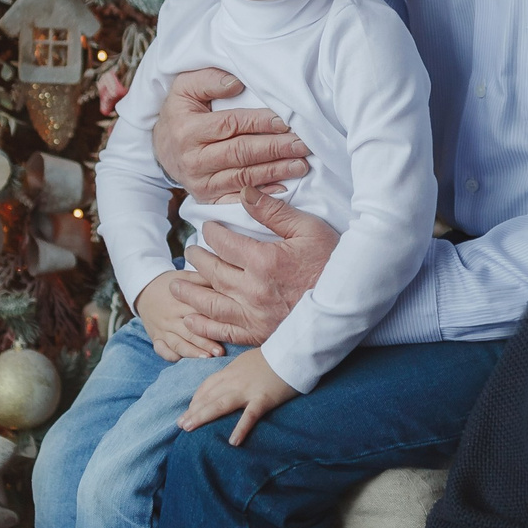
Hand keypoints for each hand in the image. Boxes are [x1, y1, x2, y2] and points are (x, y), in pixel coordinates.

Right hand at [133, 271, 222, 362]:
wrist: (144, 290)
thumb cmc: (170, 284)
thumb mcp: (184, 276)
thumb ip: (202, 280)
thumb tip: (225, 279)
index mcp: (180, 302)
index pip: (197, 313)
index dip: (212, 321)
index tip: (226, 329)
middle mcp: (171, 317)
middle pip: (189, 332)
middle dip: (205, 343)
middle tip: (220, 352)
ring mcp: (163, 329)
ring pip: (177, 343)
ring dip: (192, 352)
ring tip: (206, 358)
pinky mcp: (156, 338)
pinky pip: (162, 350)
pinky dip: (171, 356)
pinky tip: (182, 361)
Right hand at [153, 68, 312, 203]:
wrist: (162, 148)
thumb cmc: (180, 113)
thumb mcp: (185, 88)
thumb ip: (209, 80)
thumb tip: (237, 84)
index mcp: (188, 130)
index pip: (230, 125)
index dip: (259, 122)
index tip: (284, 121)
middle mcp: (193, 159)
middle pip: (241, 153)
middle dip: (275, 149)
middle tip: (302, 144)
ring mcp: (200, 182)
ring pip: (244, 177)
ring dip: (275, 171)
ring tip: (300, 164)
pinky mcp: (207, 198)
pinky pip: (238, 198)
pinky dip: (263, 195)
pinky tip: (284, 188)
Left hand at [170, 190, 338, 347]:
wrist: (351, 305)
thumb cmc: (333, 262)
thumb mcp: (309, 229)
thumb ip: (273, 212)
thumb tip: (244, 193)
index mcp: (263, 260)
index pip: (224, 243)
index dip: (212, 232)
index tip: (208, 228)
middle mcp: (252, 290)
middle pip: (212, 272)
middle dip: (197, 258)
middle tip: (189, 251)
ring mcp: (254, 315)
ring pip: (211, 303)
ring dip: (190, 292)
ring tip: (176, 283)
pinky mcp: (259, 334)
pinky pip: (224, 331)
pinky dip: (204, 326)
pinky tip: (191, 319)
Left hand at [176, 348, 296, 445]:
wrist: (293, 350)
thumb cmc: (274, 356)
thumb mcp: (248, 360)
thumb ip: (236, 372)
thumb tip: (228, 382)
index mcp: (231, 371)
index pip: (208, 386)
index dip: (196, 399)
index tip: (188, 410)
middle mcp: (235, 381)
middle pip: (209, 397)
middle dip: (193, 410)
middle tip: (180, 424)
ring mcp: (248, 390)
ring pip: (220, 404)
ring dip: (203, 416)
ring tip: (189, 428)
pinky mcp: (264, 399)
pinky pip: (250, 415)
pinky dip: (241, 428)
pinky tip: (233, 441)